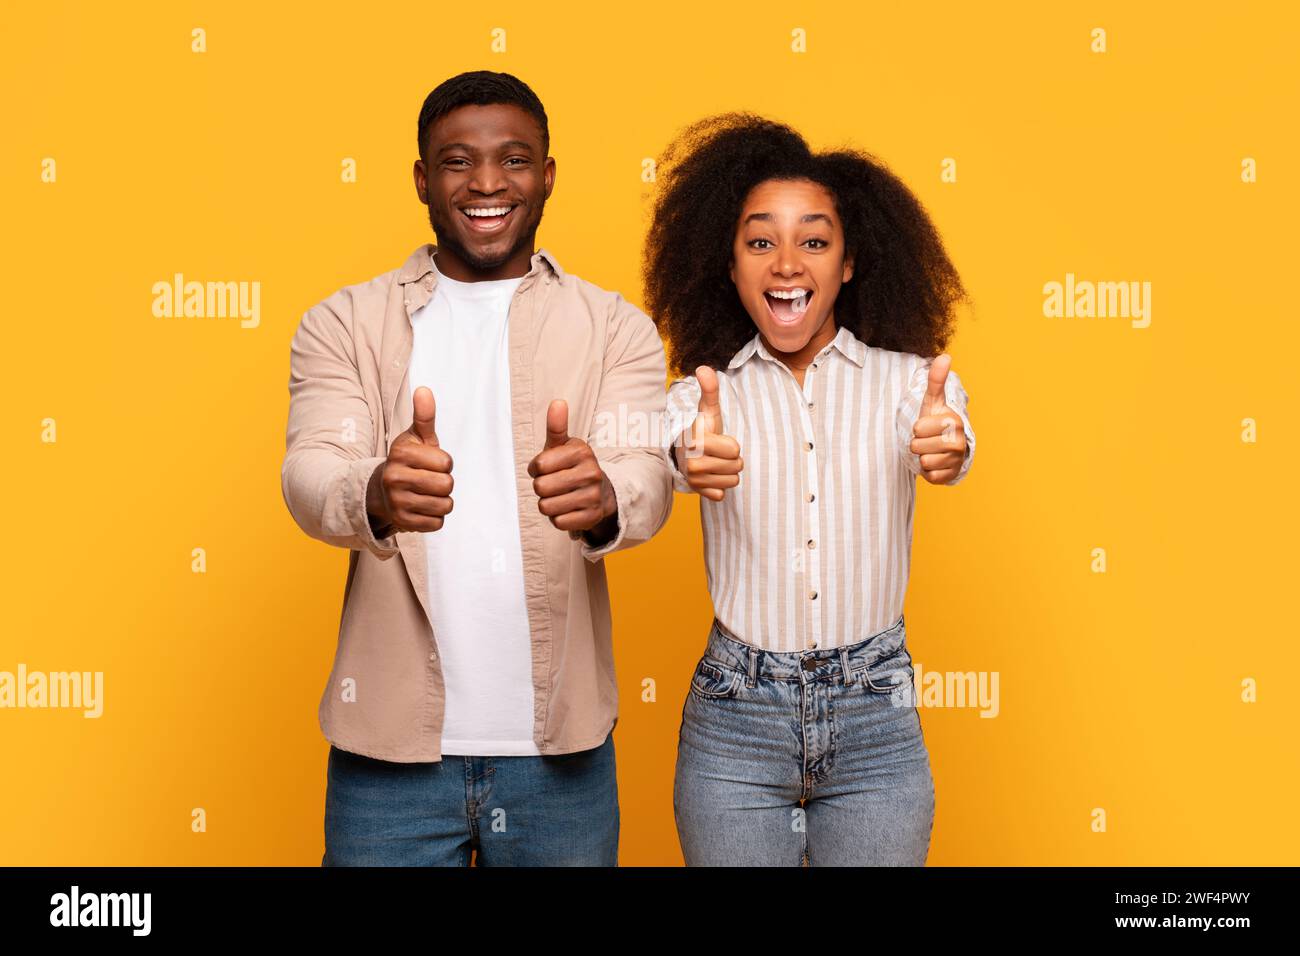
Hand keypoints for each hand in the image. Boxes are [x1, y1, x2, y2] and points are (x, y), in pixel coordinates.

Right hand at [367, 386, 453, 531]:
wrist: (381, 490)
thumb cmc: (408, 461)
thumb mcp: (415, 438)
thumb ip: (424, 416)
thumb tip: (424, 390)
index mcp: (401, 454)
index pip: (446, 463)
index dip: (445, 463)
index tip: (431, 463)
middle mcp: (394, 478)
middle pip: (447, 485)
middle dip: (444, 483)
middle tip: (429, 480)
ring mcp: (397, 502)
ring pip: (445, 505)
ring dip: (442, 501)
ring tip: (426, 494)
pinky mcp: (402, 522)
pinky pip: (437, 523)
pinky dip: (435, 517)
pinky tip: (422, 508)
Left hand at [527, 399, 616, 534]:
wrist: (601, 492)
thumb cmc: (572, 466)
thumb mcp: (564, 445)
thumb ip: (557, 426)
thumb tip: (557, 402)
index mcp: (582, 451)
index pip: (538, 466)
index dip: (535, 469)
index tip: (546, 468)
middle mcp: (591, 473)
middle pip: (540, 488)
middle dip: (541, 488)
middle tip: (553, 484)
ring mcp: (593, 496)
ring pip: (546, 507)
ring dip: (548, 504)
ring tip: (560, 496)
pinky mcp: (591, 517)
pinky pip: (557, 522)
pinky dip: (558, 518)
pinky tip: (568, 508)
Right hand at [674, 365, 742, 501]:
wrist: (684, 452)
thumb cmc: (702, 430)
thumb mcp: (708, 409)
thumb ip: (709, 390)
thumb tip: (704, 368)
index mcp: (697, 443)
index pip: (735, 450)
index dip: (732, 444)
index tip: (717, 439)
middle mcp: (693, 464)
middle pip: (737, 466)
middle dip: (732, 458)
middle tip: (718, 452)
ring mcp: (695, 481)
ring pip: (733, 481)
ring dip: (728, 471)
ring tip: (715, 462)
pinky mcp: (698, 493)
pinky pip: (723, 494)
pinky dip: (719, 485)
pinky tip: (710, 475)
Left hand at [910, 353, 966, 483]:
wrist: (946, 446)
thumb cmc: (936, 421)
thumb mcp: (933, 401)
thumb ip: (936, 380)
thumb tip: (945, 356)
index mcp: (954, 421)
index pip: (918, 428)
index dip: (916, 428)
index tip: (926, 426)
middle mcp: (959, 442)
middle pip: (918, 446)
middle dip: (917, 443)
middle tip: (927, 439)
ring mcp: (957, 460)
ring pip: (924, 462)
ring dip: (922, 457)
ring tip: (931, 450)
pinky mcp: (952, 476)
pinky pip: (930, 476)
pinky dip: (928, 471)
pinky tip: (935, 462)